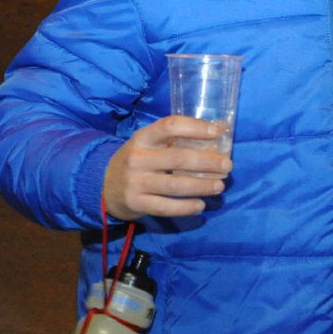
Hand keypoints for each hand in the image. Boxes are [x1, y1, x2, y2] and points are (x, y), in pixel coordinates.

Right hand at [102, 115, 231, 219]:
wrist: (105, 186)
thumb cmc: (139, 160)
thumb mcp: (150, 144)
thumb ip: (179, 137)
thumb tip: (221, 127)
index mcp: (143, 137)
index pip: (170, 126)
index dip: (195, 128)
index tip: (216, 133)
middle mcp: (138, 158)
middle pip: (179, 158)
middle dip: (208, 162)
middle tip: (227, 166)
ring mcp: (136, 182)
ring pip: (176, 185)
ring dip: (202, 186)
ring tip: (220, 186)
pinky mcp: (137, 203)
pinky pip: (167, 207)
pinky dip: (187, 207)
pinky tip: (201, 205)